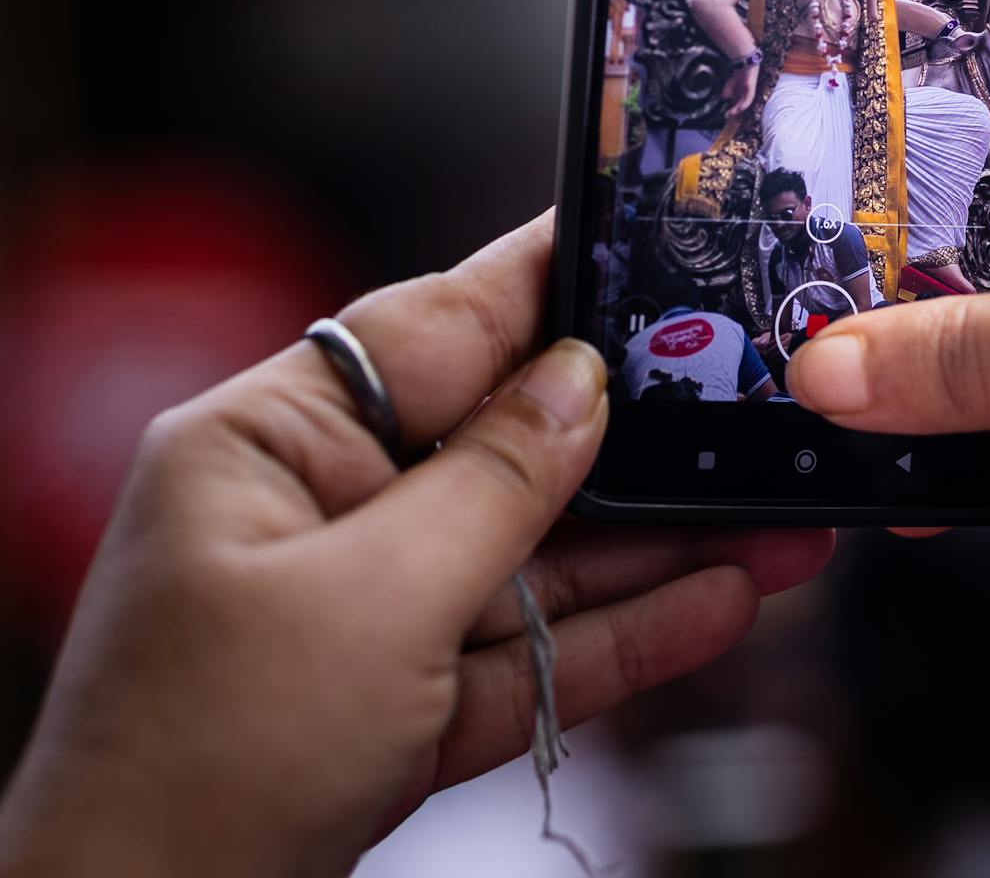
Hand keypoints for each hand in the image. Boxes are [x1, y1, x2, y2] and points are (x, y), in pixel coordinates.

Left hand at [0, 216, 831, 877]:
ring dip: (658, 552)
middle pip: (503, 450)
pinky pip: (527, 651)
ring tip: (776, 527)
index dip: (542, 284)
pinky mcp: (398, 709)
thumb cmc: (192, 773)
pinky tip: (716, 601)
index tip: (639, 236)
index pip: (431, 328)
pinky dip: (620, 636)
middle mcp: (316, 515)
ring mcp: (360, 616)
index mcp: (267, 444)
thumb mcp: (369, 603)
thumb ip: (493, 484)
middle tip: (750, 411)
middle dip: (635, 448)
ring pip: (535, 560)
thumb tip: (583, 381)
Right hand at [722, 56, 760, 115]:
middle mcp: (747, 92)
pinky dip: (745, 103)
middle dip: (735, 110)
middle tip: (728, 115)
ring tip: (733, 113)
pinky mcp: (751, 87)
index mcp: (743, 92)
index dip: (734, 108)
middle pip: (742, 104)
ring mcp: (750, 90)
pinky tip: (741, 107)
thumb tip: (724, 97)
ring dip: (740, 108)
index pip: (739, 102)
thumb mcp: (732, 82)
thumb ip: (728, 90)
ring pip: (746, 102)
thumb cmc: (740, 71)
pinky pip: (749, 97)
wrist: (745, 61)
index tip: (727, 113)